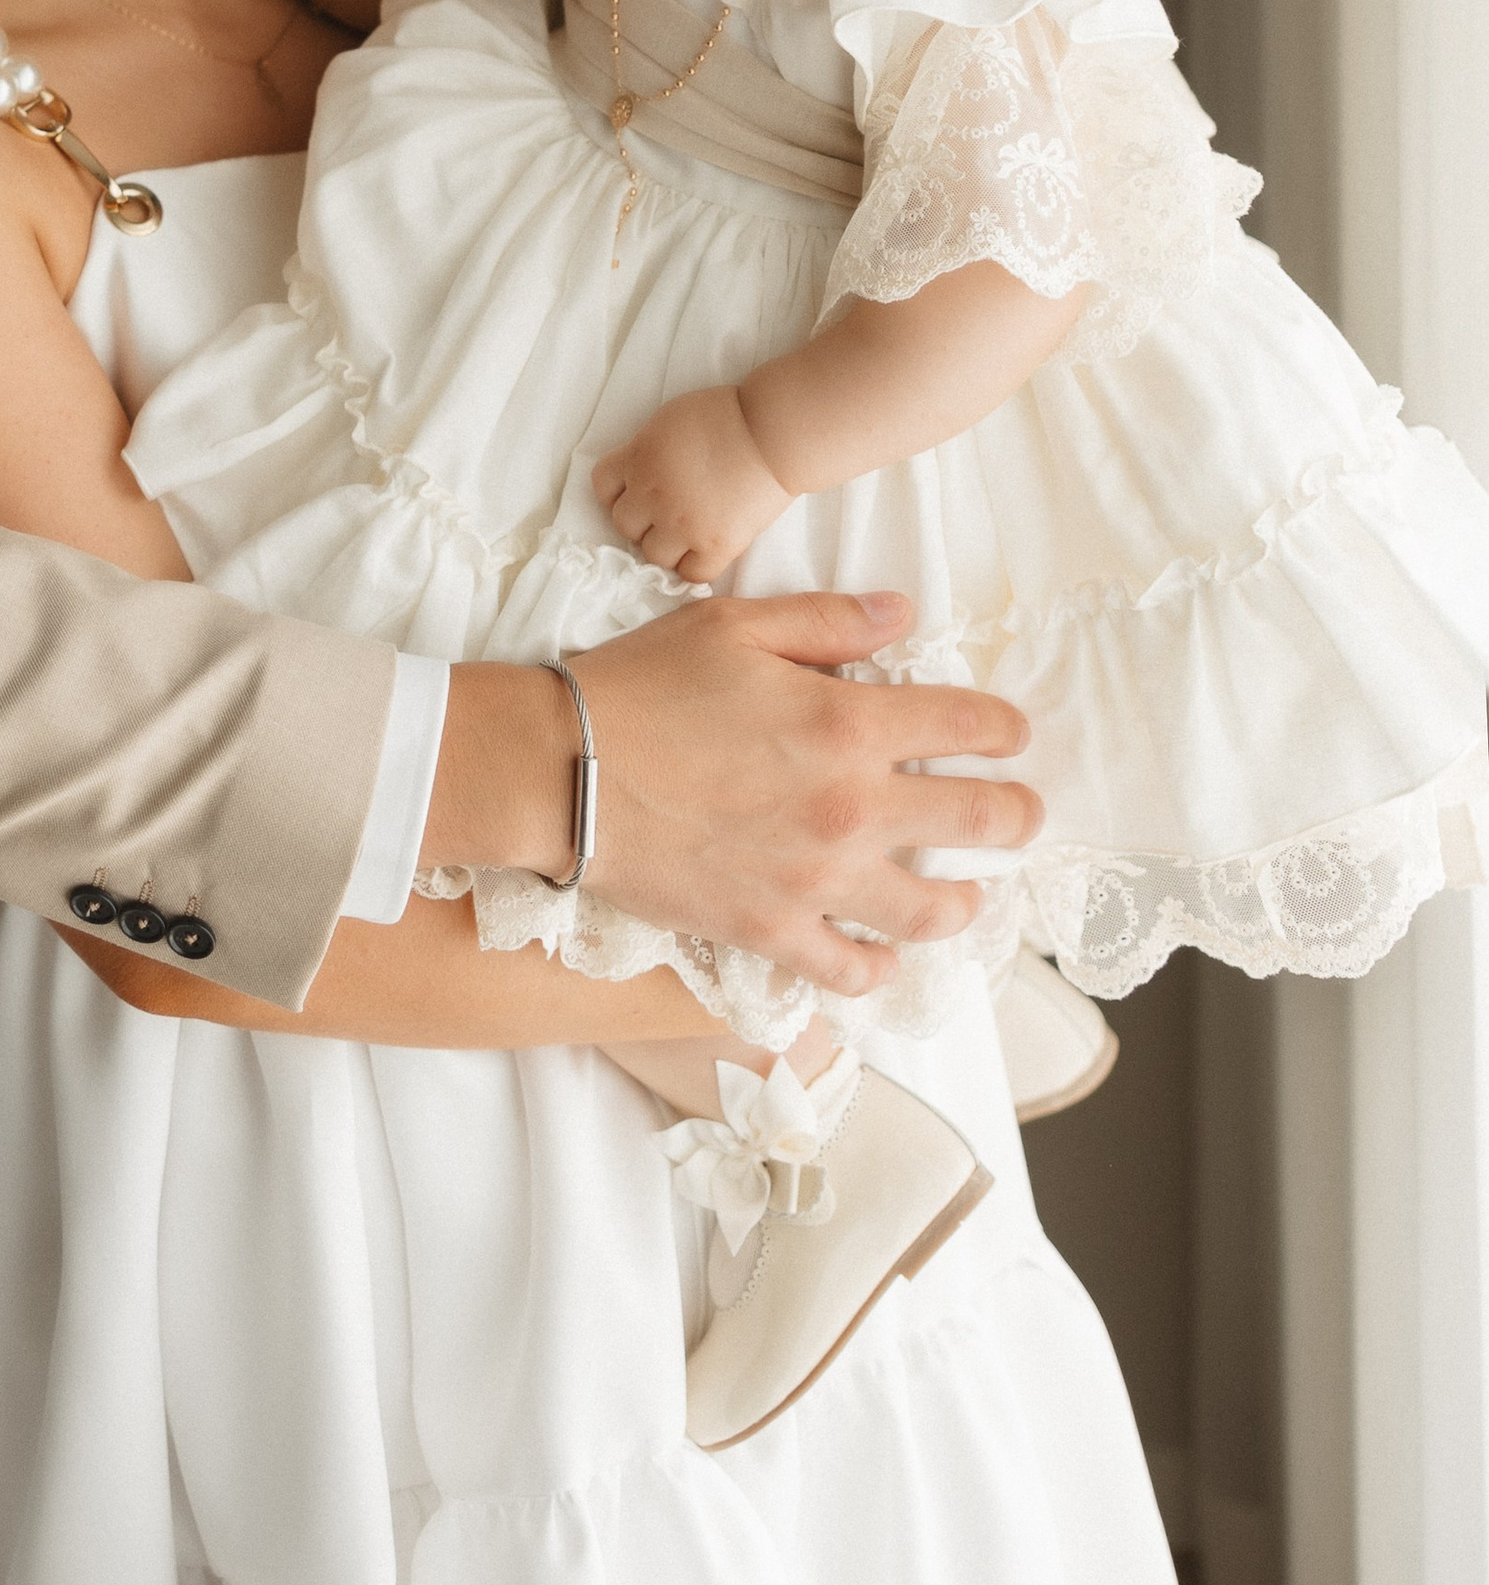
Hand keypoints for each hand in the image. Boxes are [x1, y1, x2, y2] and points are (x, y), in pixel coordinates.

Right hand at [426, 594, 1040, 1001]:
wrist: (562, 770)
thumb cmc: (642, 685)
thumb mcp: (734, 625)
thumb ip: (828, 620)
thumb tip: (902, 615)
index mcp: (846, 722)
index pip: (967, 728)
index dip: (1003, 729)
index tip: (1010, 734)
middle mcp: (850, 807)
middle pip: (978, 822)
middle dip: (1015, 815)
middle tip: (1022, 814)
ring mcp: (815, 878)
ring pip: (932, 910)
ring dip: (965, 901)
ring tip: (968, 895)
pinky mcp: (771, 930)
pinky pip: (849, 969)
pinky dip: (878, 968)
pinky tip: (884, 953)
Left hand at [594, 387, 791, 583]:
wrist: (773, 433)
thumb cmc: (729, 414)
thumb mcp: (671, 419)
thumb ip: (648, 447)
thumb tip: (643, 467)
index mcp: (639, 458)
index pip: (602, 486)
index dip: (618, 491)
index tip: (636, 491)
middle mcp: (653, 494)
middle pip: (624, 525)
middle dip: (642, 520)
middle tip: (666, 512)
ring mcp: (682, 524)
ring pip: (652, 555)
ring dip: (666, 546)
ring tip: (687, 533)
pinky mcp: (716, 545)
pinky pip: (691, 574)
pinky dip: (695, 566)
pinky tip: (707, 550)